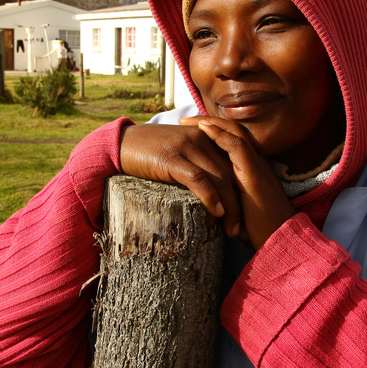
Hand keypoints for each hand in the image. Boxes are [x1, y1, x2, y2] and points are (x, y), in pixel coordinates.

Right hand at [119, 123, 242, 238]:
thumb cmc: (149, 152)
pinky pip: (197, 178)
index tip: (245, 216)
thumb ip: (197, 163)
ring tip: (232, 228)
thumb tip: (212, 192)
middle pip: (231, 173)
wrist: (120, 142)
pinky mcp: (171, 157)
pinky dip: (210, 196)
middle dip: (240, 203)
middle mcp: (201, 139)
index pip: (233, 165)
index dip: (242, 191)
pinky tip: (216, 212)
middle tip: (242, 229)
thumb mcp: (180, 152)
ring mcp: (187, 147)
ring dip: (229, 206)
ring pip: (219, 177)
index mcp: (206, 138)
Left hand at [179, 116, 294, 249]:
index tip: (192, 130)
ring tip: (188, 120)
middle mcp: (257, 162)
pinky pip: (237, 147)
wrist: (281, 240)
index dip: (213, 133)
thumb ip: (227, 200)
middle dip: (208, 123)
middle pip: (232, 131)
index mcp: (253, 169)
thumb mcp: (240, 210)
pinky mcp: (255, 173)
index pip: (232, 142)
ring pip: (234, 133)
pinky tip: (203, 129)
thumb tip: (208, 203)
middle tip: (185, 119)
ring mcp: (257, 166)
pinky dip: (219, 135)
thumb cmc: (260, 230)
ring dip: (210, 124)